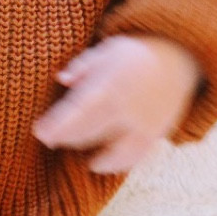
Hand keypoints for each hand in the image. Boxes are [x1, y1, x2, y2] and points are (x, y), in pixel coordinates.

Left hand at [32, 34, 201, 174]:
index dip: (58, 123)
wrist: (177, 60)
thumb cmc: (132, 56)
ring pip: (114, 149)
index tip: (39, 131)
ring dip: (89, 154)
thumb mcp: (107, 51)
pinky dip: (115, 164)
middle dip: (67, 138)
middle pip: (92, 130)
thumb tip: (62, 79)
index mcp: (113, 82)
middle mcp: (129, 106)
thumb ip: (83, 66)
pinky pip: (134, 157)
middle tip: (47, 139)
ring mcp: (144, 123)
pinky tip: (97, 164)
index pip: (81, 107)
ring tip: (72, 149)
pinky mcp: (155, 135)